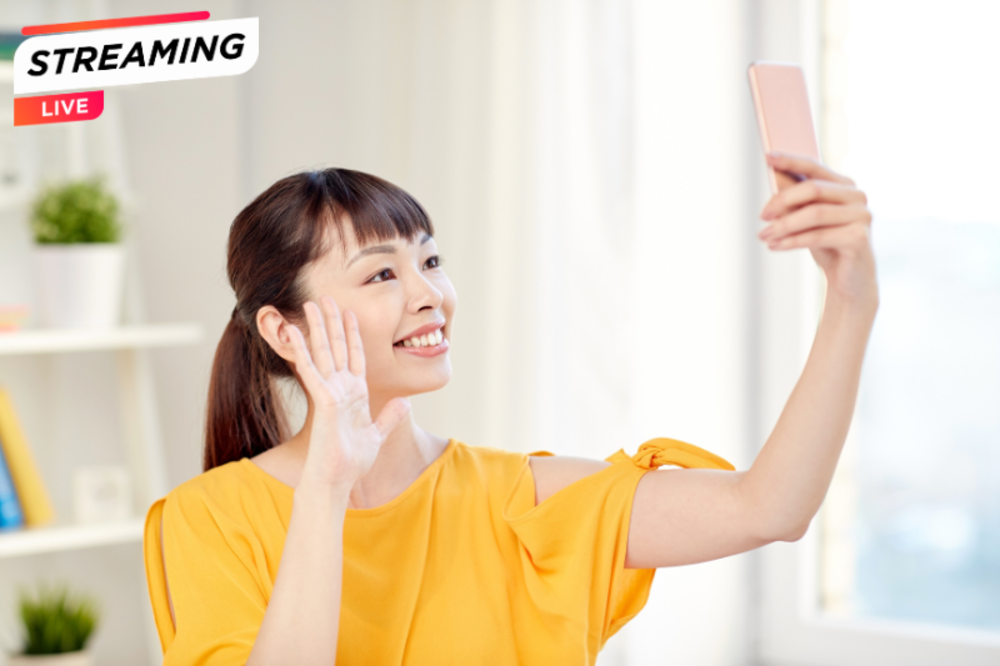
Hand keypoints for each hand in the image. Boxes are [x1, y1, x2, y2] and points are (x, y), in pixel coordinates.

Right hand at [286, 295, 409, 491]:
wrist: (337, 481)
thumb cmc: (351, 462)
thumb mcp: (376, 434)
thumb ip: (389, 417)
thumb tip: (404, 403)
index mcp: (354, 394)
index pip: (354, 356)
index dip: (352, 333)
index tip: (350, 312)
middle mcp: (340, 389)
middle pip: (336, 347)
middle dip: (332, 321)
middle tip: (325, 296)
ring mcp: (330, 393)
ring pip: (323, 352)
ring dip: (317, 327)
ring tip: (310, 303)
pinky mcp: (322, 402)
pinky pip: (311, 371)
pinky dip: (303, 350)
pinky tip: (294, 331)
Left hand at [758, 152, 876, 306]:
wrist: (848, 281)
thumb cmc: (826, 245)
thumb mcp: (805, 220)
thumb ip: (794, 200)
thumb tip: (773, 176)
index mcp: (844, 185)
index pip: (815, 166)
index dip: (791, 160)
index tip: (768, 157)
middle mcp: (857, 196)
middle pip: (812, 189)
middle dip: (782, 201)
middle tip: (762, 216)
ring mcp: (862, 216)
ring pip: (813, 213)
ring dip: (783, 225)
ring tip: (764, 235)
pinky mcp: (859, 237)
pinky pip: (817, 236)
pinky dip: (792, 241)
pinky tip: (775, 246)